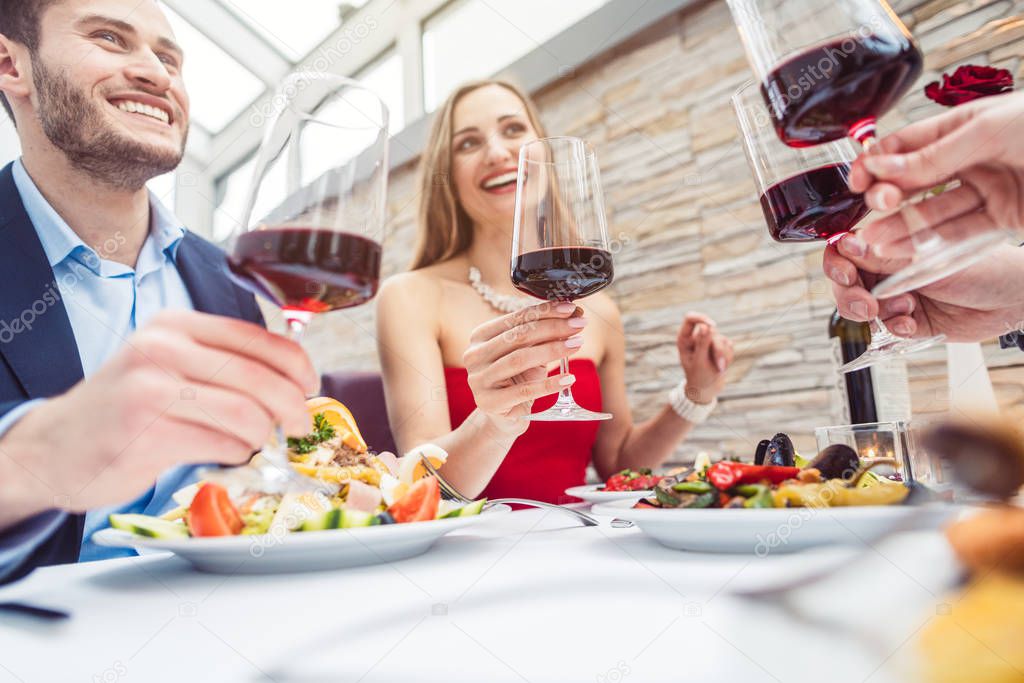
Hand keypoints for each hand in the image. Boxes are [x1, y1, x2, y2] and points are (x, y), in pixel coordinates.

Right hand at [2, 311, 317, 516]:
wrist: (54, 447)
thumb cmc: (125, 407)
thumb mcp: (168, 364)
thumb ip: (221, 363)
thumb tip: (293, 378)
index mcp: (176, 325)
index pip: (259, 339)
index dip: (297, 366)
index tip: (310, 387)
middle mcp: (163, 348)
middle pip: (260, 378)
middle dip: (293, 407)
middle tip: (300, 426)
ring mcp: (152, 389)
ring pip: (246, 414)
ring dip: (263, 436)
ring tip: (257, 444)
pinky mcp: (147, 432)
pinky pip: (221, 444)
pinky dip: (236, 454)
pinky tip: (227, 455)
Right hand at [462, 302, 584, 436]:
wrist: (504, 417)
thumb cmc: (518, 379)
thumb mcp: (529, 353)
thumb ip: (544, 334)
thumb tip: (575, 314)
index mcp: (480, 337)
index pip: (516, 318)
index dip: (545, 311)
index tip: (571, 308)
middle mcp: (474, 355)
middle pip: (518, 336)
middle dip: (553, 327)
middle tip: (579, 325)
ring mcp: (479, 380)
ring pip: (520, 359)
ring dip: (552, 349)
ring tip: (577, 344)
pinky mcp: (490, 403)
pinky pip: (525, 391)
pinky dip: (549, 384)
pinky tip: (569, 378)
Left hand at [677, 313, 732, 403]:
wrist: (706, 390)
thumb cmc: (698, 377)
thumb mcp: (699, 362)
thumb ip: (702, 344)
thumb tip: (705, 326)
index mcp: (684, 340)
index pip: (690, 318)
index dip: (702, 318)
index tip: (712, 326)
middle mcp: (696, 338)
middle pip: (711, 331)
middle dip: (718, 349)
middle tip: (719, 366)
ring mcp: (708, 341)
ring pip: (722, 339)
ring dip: (723, 356)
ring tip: (719, 369)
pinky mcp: (720, 346)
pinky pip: (729, 345)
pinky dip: (728, 357)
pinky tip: (722, 367)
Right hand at [824, 237, 1023, 341]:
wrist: (1014, 300)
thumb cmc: (987, 266)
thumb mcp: (929, 257)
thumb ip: (886, 255)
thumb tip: (847, 244)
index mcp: (893, 241)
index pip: (847, 249)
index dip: (838, 263)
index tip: (846, 274)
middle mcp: (891, 267)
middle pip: (846, 282)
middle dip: (849, 295)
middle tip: (866, 304)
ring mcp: (898, 294)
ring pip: (861, 308)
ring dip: (875, 312)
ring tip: (903, 309)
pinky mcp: (909, 320)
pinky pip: (885, 328)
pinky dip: (894, 328)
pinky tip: (910, 323)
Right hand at [849, 91, 1023, 257]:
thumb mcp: (990, 132)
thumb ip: (935, 154)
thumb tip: (882, 169)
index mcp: (966, 126)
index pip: (906, 146)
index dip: (877, 163)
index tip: (856, 180)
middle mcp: (971, 159)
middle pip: (914, 182)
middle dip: (887, 197)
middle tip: (872, 207)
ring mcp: (986, 191)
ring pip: (931, 213)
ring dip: (900, 228)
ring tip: (873, 241)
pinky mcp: (1000, 221)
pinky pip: (956, 234)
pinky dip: (928, 244)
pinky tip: (903, 250)